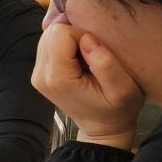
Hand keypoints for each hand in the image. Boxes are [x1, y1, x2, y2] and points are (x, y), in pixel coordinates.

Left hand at [32, 23, 143, 148]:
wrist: (103, 128)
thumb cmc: (117, 110)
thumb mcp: (123, 89)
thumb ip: (105, 63)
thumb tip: (87, 39)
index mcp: (58, 77)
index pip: (61, 33)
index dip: (82, 35)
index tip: (97, 51)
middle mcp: (40, 74)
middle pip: (51, 32)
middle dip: (74, 36)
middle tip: (92, 54)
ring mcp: (37, 74)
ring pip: (48, 36)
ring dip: (70, 41)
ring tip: (86, 59)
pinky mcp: (40, 73)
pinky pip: (49, 45)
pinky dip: (65, 46)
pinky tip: (79, 60)